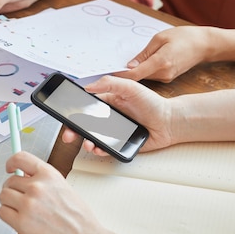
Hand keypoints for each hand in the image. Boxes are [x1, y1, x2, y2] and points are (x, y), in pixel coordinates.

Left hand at [0, 151, 103, 233]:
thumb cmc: (78, 218)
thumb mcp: (63, 188)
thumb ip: (43, 181)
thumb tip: (24, 177)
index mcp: (49, 174)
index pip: (20, 158)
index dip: (11, 163)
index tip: (10, 168)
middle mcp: (37, 186)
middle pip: (9, 181)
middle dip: (13, 190)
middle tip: (22, 200)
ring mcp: (28, 203)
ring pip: (3, 196)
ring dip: (10, 203)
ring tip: (23, 212)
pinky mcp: (21, 222)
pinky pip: (2, 212)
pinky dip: (8, 216)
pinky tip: (21, 220)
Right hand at [60, 75, 174, 154]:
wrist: (169, 121)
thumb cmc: (152, 102)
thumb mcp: (130, 87)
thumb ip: (110, 83)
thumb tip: (88, 86)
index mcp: (107, 102)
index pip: (85, 107)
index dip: (73, 111)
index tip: (65, 115)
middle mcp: (108, 117)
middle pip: (84, 125)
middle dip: (73, 131)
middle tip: (69, 135)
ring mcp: (113, 131)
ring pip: (93, 138)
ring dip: (86, 142)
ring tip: (88, 144)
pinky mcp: (120, 143)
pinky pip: (105, 148)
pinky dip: (99, 150)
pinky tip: (99, 148)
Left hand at [115, 25, 212, 82]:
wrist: (204, 44)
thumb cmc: (183, 37)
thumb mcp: (160, 38)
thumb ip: (143, 54)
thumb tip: (129, 66)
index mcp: (161, 62)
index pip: (135, 74)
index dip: (120, 75)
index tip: (108, 72)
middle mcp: (164, 73)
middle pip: (137, 77)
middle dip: (125, 73)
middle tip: (110, 66)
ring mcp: (166, 78)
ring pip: (143, 77)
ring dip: (134, 71)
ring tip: (125, 62)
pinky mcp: (168, 78)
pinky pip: (151, 76)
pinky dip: (143, 71)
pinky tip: (142, 63)